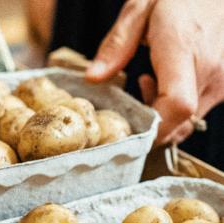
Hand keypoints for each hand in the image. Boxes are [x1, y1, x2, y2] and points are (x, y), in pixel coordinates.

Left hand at [86, 0, 223, 144]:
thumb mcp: (141, 7)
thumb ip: (117, 44)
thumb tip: (93, 77)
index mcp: (185, 47)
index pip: (177, 105)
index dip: (153, 127)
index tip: (130, 128)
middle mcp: (210, 70)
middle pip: (177, 123)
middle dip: (149, 125)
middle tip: (132, 100)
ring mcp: (222, 81)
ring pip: (187, 123)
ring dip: (161, 116)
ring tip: (147, 83)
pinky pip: (196, 112)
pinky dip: (175, 109)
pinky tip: (164, 83)